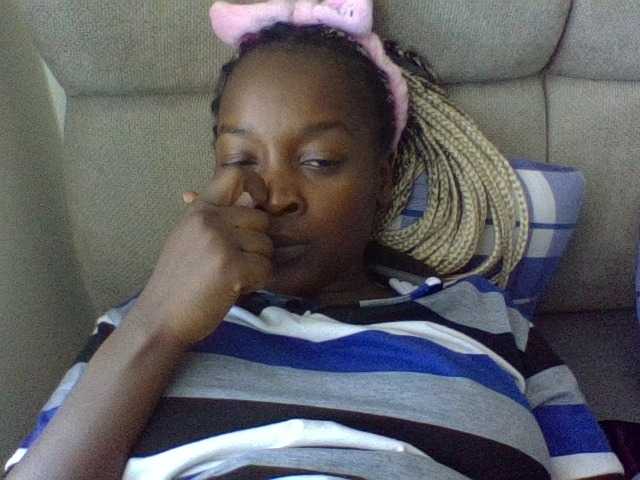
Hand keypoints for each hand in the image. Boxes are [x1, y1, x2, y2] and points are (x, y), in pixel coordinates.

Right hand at [130, 168, 272, 346]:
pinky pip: (265, 269)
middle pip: (261, 219)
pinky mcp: (232, 267)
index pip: (234, 175)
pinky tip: (234, 289)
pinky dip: (256, 283)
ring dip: (256, 266)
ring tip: (230, 278)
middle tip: (234, 263)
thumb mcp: (187, 239)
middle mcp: (209, 220)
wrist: (159, 317)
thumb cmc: (176, 282)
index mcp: (199, 210)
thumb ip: (212, 219)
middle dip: (256, 245)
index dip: (256, 183)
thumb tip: (230, 196)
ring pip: (266, 246)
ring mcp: (221, 242)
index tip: (260, 202)